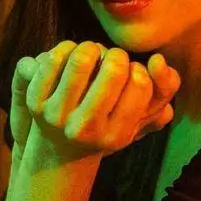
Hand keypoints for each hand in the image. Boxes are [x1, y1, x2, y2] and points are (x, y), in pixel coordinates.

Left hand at [11, 41, 179, 161]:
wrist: (58, 152)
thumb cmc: (106, 127)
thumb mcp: (141, 116)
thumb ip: (164, 87)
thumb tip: (157, 60)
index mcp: (116, 135)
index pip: (141, 82)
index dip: (138, 69)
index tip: (130, 74)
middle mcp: (86, 128)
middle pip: (114, 67)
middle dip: (116, 55)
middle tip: (111, 60)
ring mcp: (58, 115)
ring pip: (83, 57)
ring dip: (91, 47)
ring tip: (92, 54)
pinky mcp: (36, 102)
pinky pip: (54, 58)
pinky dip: (65, 49)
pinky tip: (70, 56)